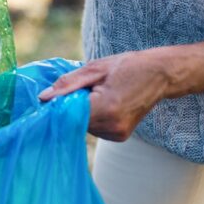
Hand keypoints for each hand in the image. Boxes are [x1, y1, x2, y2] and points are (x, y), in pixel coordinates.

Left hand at [38, 49, 180, 141]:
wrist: (160, 74)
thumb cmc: (127, 66)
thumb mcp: (94, 69)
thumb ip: (67, 84)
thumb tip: (43, 98)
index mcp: (106, 108)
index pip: (68, 114)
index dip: (58, 105)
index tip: (53, 96)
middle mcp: (112, 127)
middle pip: (75, 121)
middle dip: (72, 106)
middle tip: (84, 89)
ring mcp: (117, 135)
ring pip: (84, 126)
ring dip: (83, 112)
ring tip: (97, 94)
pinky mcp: (119, 137)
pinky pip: (95, 129)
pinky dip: (93, 117)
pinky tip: (103, 103)